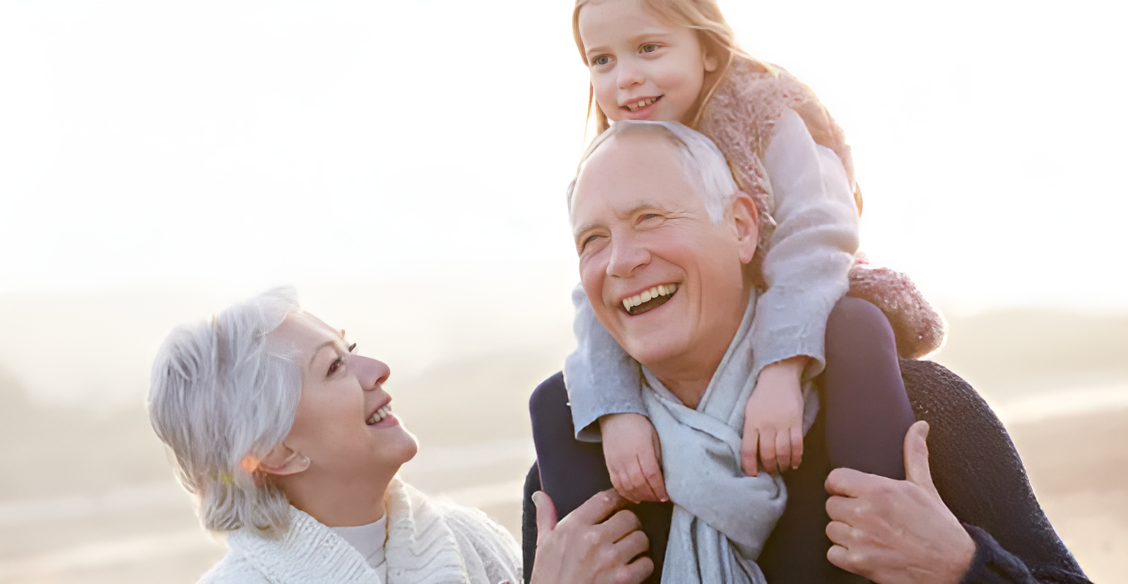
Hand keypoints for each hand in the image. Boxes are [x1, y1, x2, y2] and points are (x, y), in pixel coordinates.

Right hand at [530, 489, 653, 583]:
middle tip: (624, 533)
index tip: (622, 502)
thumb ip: (546, 516)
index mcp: (573, 526)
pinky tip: (631, 569)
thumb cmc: (549, 578)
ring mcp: (608, 559)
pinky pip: (646, 563)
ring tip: (628, 552)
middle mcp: (592, 539)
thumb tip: (540, 496)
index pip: (606, 499)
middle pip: (629, 517)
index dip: (618, 499)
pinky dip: (642, 567)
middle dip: (629, 525)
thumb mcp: (543, 544)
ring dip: (638, 546)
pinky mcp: (622, 579)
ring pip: (641, 538)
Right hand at [599, 413, 668, 502]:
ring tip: (649, 498)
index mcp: (642, 448)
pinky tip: (635, 497)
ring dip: (640, 496)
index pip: (652, 475)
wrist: (616, 414)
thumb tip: (664, 474)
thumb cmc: (639, 423)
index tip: (666, 496)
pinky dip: (626, 494)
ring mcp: (616, 462)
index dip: (659, 489)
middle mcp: (627, 458)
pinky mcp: (609, 464)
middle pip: (639, 483)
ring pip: (628, 486)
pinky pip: (616, 484)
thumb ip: (658, 455)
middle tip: (660, 498)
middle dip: (651, 495)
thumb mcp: (654, 435)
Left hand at [742, 357, 805, 474]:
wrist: (779, 376)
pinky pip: (798, 444)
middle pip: (768, 453)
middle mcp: (767, 424)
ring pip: (783, 451)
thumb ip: (750, 430)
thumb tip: (751, 452)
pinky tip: (794, 464)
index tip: (752, 475)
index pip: (748, 449)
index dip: (750, 466)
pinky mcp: (797, 421)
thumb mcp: (749, 410)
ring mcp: (783, 423)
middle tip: (769, 473)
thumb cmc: (762, 395)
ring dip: (783, 464)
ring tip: (781, 469)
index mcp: (752, 422)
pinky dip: (797, 457)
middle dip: (769, 467)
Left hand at [824, 421, 975, 583]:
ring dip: (845, 533)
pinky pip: (833, 553)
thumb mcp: (925, 486)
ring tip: (868, 533)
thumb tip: (919, 427)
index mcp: (879, 490)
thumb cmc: (939, 527)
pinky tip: (864, 551)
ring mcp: (860, 539)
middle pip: (831, 505)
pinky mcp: (858, 563)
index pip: (835, 479)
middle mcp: (866, 513)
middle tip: (866, 516)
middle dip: (846, 510)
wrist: (953, 566)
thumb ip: (915, 453)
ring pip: (831, 529)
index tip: (851, 493)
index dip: (842, 486)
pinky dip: (844, 555)